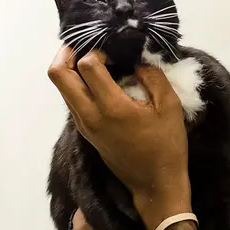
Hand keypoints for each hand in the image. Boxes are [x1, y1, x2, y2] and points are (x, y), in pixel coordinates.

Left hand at [48, 46, 191, 229]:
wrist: (155, 183)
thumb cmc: (167, 145)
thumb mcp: (171, 106)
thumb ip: (153, 77)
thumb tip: (137, 61)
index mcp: (112, 108)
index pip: (86, 66)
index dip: (97, 50)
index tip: (116, 51)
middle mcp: (90, 116)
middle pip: (58, 75)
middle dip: (67, 53)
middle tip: (87, 45)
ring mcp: (85, 126)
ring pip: (62, 89)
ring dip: (72, 70)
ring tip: (95, 62)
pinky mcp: (86, 133)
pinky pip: (72, 102)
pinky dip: (79, 86)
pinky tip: (100, 83)